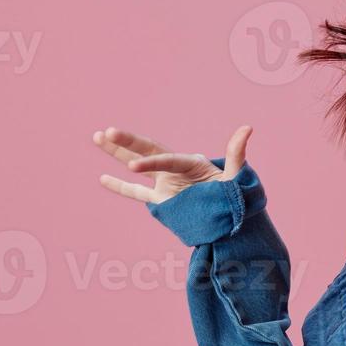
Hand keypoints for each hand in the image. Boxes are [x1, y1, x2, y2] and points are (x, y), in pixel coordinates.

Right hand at [92, 123, 251, 204]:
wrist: (232, 217)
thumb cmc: (236, 196)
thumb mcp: (236, 177)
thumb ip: (237, 154)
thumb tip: (247, 128)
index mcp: (190, 163)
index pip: (167, 160)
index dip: (151, 163)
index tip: (133, 167)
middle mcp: (175, 169)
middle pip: (147, 151)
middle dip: (127, 143)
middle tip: (108, 132)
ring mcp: (165, 183)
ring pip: (137, 165)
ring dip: (117, 153)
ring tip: (97, 136)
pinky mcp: (160, 199)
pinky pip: (136, 192)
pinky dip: (120, 186)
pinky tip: (102, 178)